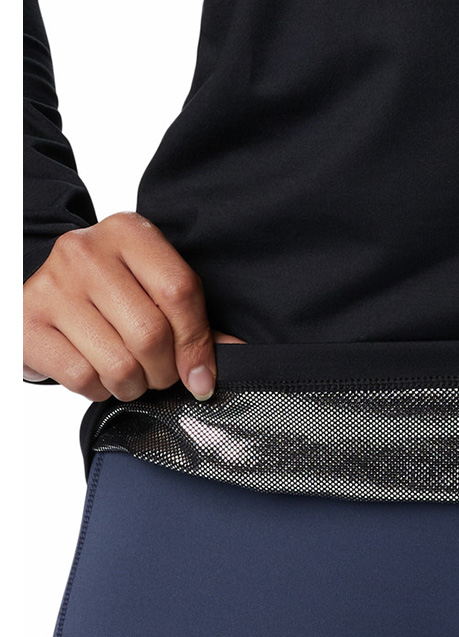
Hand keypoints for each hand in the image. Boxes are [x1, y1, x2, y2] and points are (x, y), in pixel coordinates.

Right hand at [23, 211, 246, 400]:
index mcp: (129, 233)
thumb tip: (240, 355)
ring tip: (130, 376)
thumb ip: (196, 322)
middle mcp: (86, 251)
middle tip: (160, 375)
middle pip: (151, 334)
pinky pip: (84, 378)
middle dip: (165, 372)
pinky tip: (98, 374)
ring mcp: (52, 285)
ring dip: (134, 387)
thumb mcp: (153, 291)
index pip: (180, 292)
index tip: (201, 376)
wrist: (39, 293)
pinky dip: (100, 390)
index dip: (197, 345)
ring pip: (120, 364)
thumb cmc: (111, 296)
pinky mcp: (27, 322)